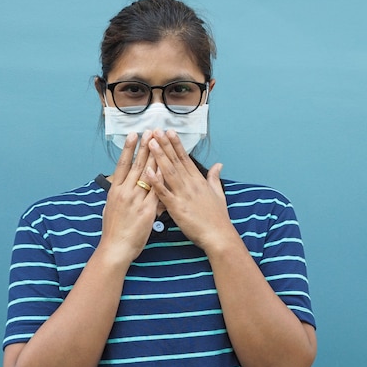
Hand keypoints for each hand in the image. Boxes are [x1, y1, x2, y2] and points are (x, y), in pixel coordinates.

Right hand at [99, 130, 158, 264]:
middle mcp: (125, 192)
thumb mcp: (111, 208)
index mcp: (115, 191)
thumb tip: (119, 186)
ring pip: (147, 174)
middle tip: (150, 131)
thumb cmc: (113, 231)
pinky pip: (157, 191)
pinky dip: (161, 178)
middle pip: (137, 165)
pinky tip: (166, 167)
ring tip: (159, 143)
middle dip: (145, 147)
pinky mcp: (147, 210)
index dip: (128, 149)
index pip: (123, 165)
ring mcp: (136, 200)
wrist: (115, 248)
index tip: (133, 135)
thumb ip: (118, 195)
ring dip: (154, 157)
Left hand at [146, 129, 234, 250]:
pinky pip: (164, 192)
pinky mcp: (177, 207)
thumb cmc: (218, 218)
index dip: (176, 144)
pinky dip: (156, 182)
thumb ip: (214, 178)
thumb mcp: (219, 194)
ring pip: (169, 172)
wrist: (219, 235)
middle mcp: (190, 184)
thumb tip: (218, 165)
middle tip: (155, 130)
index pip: (185, 158)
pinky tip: (147, 171)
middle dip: (165, 145)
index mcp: (198, 180)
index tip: (169, 131)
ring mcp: (183, 194)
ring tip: (150, 143)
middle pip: (175, 160)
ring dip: (159, 156)